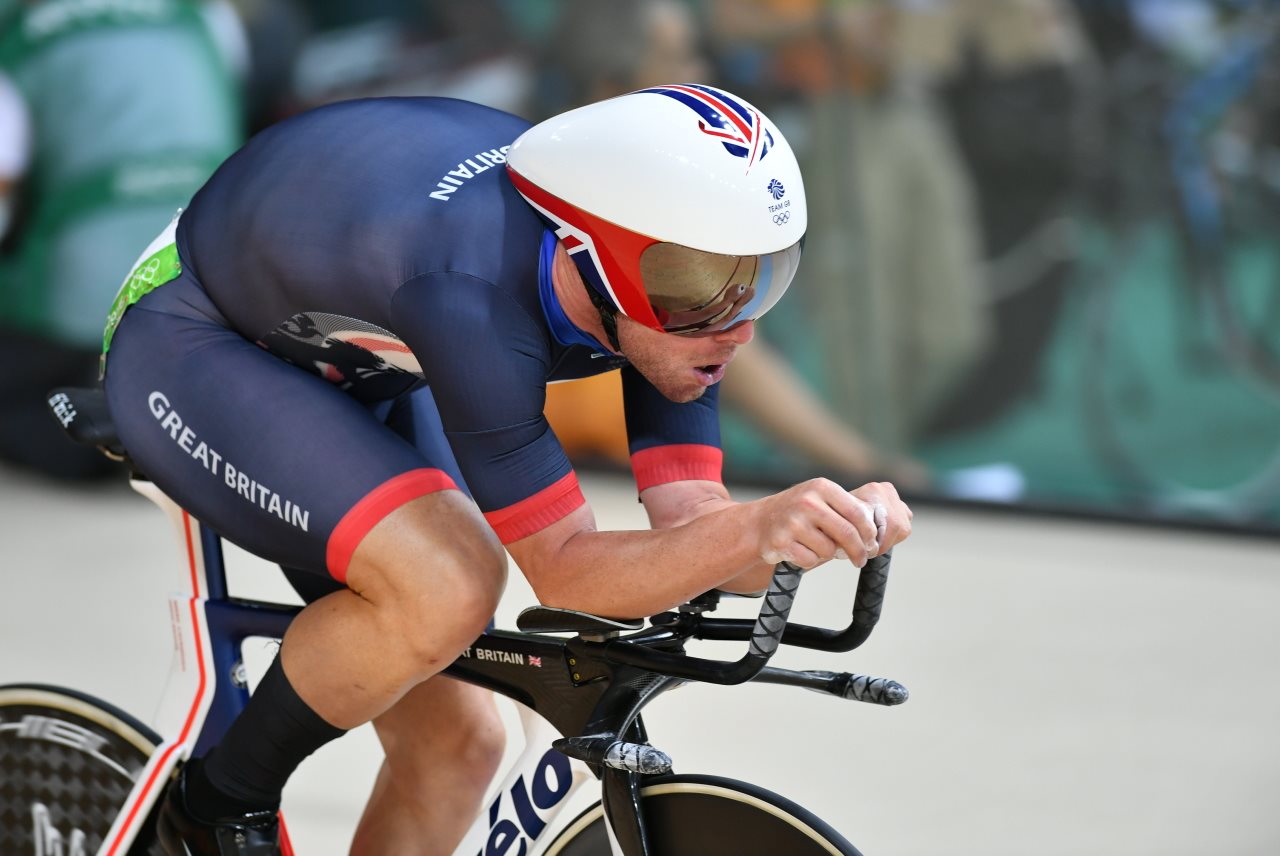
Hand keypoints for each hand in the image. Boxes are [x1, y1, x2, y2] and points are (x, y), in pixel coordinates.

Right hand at [754, 479, 911, 569]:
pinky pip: (810, 560)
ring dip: (827, 554)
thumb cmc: (799, 513)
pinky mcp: (781, 542)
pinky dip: (809, 560)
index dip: (870, 533)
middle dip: (859, 551)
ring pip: (829, 550)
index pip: (858, 513)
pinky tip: (800, 550)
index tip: (873, 544)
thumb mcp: (822, 499)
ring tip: (816, 546)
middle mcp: (807, 501)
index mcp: (822, 487)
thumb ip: (849, 509)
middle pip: (847, 534)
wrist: (759, 524)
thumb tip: (899, 517)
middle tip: (860, 560)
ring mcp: (793, 521)